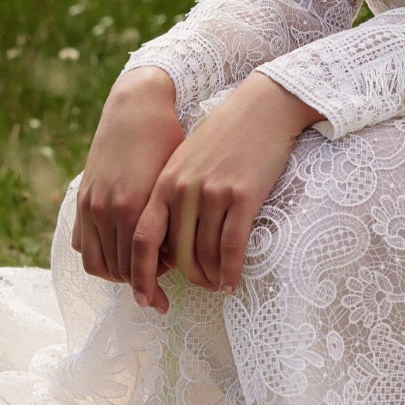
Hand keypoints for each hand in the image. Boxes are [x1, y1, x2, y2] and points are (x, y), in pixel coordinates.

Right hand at [71, 66, 183, 298]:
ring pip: (97, 263)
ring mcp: (91, 204)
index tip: (168, 296)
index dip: (154, 285)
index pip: (140, 266)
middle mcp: (107, 209)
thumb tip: (171, 260)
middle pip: (119, 269)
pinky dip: (99, 257)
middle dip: (139, 283)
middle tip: (158, 287)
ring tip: (140, 272)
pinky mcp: (82, 198)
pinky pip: (82, 245)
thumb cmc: (167, 141)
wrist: (137, 106)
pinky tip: (120, 253)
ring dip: (118, 273)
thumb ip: (169, 221)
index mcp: (134, 207)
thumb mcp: (174, 181)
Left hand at [129, 73, 320, 314]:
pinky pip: (232, 246)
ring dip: (211, 277)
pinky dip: (231, 271)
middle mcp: (184, 190)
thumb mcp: (187, 159)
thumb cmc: (226, 134)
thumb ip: (172, 194)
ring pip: (205, 254)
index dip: (140, 274)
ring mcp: (214, 193)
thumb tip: (167, 242)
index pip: (143, 238)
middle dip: (187, 279)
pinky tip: (233, 282)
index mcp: (165, 182)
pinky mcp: (244, 195)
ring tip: (218, 285)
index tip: (144, 298)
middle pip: (177, 253)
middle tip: (200, 288)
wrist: (264, 105)